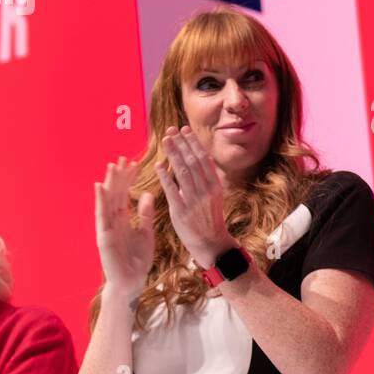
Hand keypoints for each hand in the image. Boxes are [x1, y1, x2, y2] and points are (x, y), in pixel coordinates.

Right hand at [95, 156, 155, 296]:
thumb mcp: (146, 232)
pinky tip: (100, 188)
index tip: (134, 163)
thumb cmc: (137, 260)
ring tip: (111, 166)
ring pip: (107, 202)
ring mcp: (107, 228)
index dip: (128, 179)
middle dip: (118, 177)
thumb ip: (145, 214)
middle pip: (115, 194)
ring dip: (108, 183)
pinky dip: (100, 202)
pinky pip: (102, 217)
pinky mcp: (103, 237)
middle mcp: (113, 221)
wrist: (131, 283)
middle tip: (122, 158)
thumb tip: (146, 194)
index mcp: (123, 220)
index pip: (125, 194)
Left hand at [155, 126, 237, 268]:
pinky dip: (165, 176)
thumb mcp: (214, 196)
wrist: (211, 244)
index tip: (184, 130)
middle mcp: (205, 191)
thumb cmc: (210, 219)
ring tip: (165, 141)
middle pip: (192, 162)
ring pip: (182, 172)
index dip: (193, 143)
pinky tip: (158, 165)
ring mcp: (193, 201)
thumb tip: (204, 159)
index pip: (203, 159)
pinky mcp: (181, 211)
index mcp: (214, 185)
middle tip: (171, 130)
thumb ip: (207, 178)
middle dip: (181, 144)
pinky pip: (171, 190)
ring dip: (173, 154)